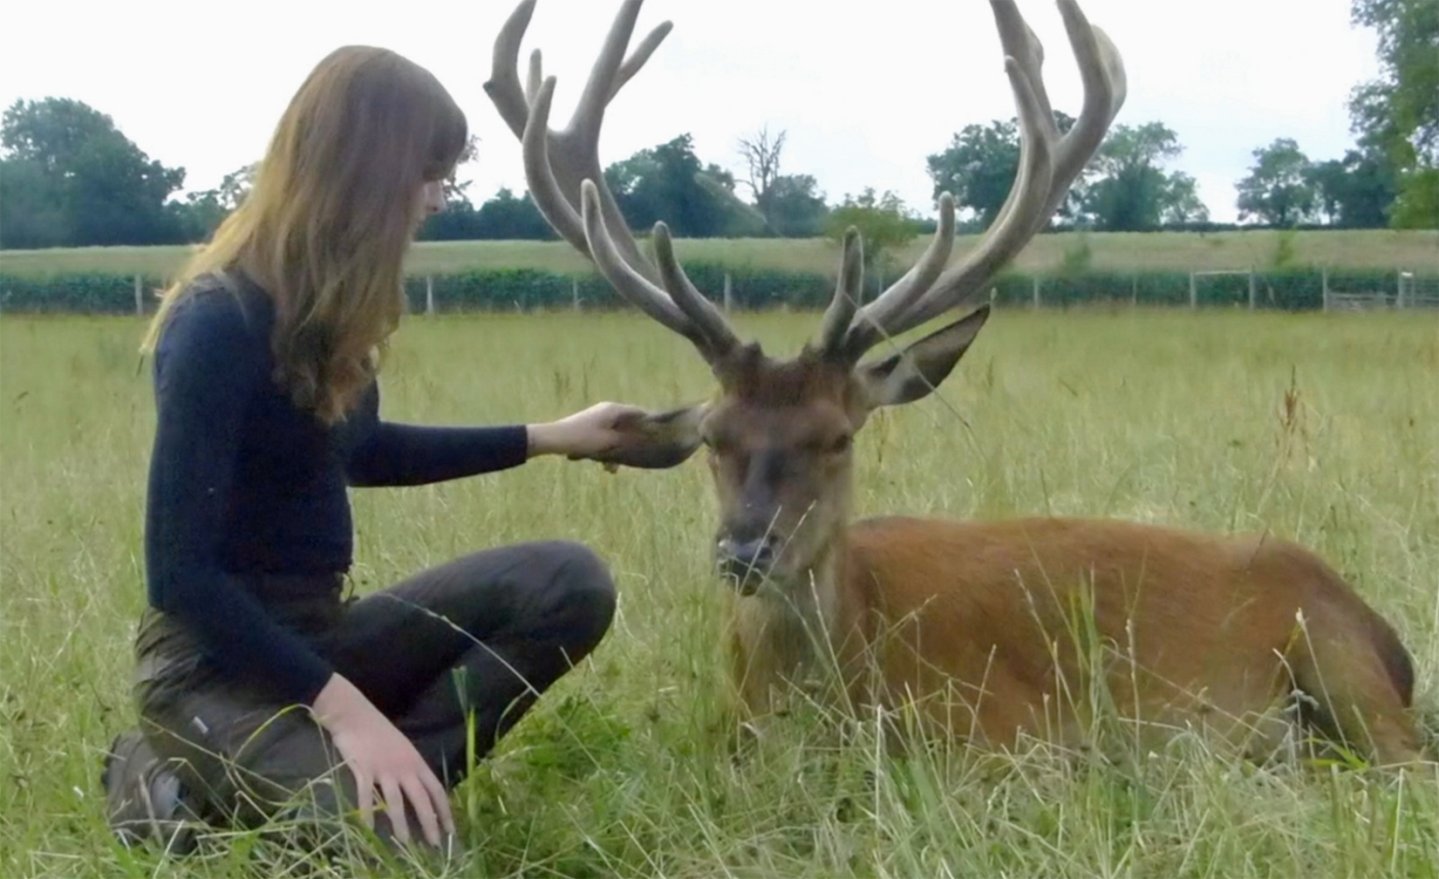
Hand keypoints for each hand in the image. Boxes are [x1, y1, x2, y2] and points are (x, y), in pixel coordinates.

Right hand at [312, 674, 453, 847]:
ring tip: (405, 842)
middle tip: (435, 844)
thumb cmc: (378, 731)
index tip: (451, 829)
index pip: (436, 790)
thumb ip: (410, 768)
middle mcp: (404, 767)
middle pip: (421, 799)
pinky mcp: (363, 770)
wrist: (354, 714)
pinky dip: (367, 813)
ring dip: (401, 824)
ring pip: (396, 802)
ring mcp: (384, 769)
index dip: (445, 810)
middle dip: (430, 823)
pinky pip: (366, 796)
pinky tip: (368, 827)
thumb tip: (419, 790)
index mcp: (416, 762)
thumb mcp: (402, 748)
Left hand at [526, 401, 648, 459]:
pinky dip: (608, 449)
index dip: (650, 425)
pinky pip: (606, 437)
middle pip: (628, 425)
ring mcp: (598, 418)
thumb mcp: (610, 442)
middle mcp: (607, 410)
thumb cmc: (584, 438)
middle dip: (631, 443)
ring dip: (617, 450)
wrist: (555, 439)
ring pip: (616, 434)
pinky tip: (605, 466)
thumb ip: (629, 440)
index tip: (658, 438)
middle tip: (636, 457)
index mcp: (614, 410)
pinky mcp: (591, 427)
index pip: (639, 413)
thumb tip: (645, 438)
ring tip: (612, 468)